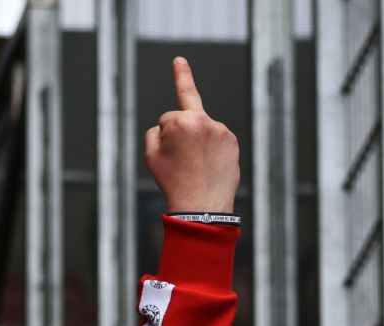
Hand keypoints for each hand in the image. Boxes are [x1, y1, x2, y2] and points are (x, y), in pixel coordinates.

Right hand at [144, 58, 239, 214]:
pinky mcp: (233, 141)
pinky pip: (217, 139)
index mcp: (181, 121)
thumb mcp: (151, 156)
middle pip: (185, 119)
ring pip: (202, 129)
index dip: (164, 132)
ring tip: (197, 169)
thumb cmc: (173, 182)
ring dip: (198, 142)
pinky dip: (212, 149)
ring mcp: (221, 130)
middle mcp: (203, 120)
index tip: (179, 60)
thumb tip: (169, 126)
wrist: (201, 206)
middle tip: (185, 152)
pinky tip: (209, 167)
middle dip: (182, 132)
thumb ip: (155, 132)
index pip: (167, 118)